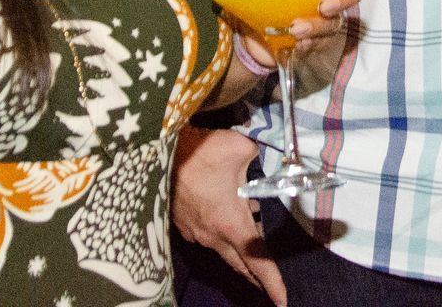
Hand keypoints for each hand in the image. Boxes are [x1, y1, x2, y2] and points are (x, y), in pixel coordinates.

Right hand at [171, 126, 286, 302]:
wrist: (158, 151)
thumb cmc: (203, 152)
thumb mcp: (243, 149)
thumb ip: (260, 158)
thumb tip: (260, 157)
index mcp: (231, 224)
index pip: (257, 261)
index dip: (272, 282)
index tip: (282, 301)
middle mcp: (211, 236)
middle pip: (238, 264)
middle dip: (255, 277)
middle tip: (269, 286)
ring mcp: (193, 231)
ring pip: (221, 248)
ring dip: (238, 248)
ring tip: (253, 241)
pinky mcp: (179, 222)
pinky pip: (207, 234)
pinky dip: (222, 231)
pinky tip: (228, 212)